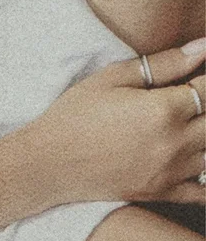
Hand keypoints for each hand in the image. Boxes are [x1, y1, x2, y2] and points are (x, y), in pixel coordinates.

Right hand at [22, 40, 205, 207]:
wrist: (50, 162)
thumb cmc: (77, 113)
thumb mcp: (114, 78)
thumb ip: (164, 63)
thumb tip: (202, 47)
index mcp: (164, 109)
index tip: (201, 72)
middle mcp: (176, 142)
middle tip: (194, 96)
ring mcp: (172, 172)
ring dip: (205, 135)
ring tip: (189, 123)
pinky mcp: (164, 193)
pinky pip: (203, 191)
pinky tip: (194, 160)